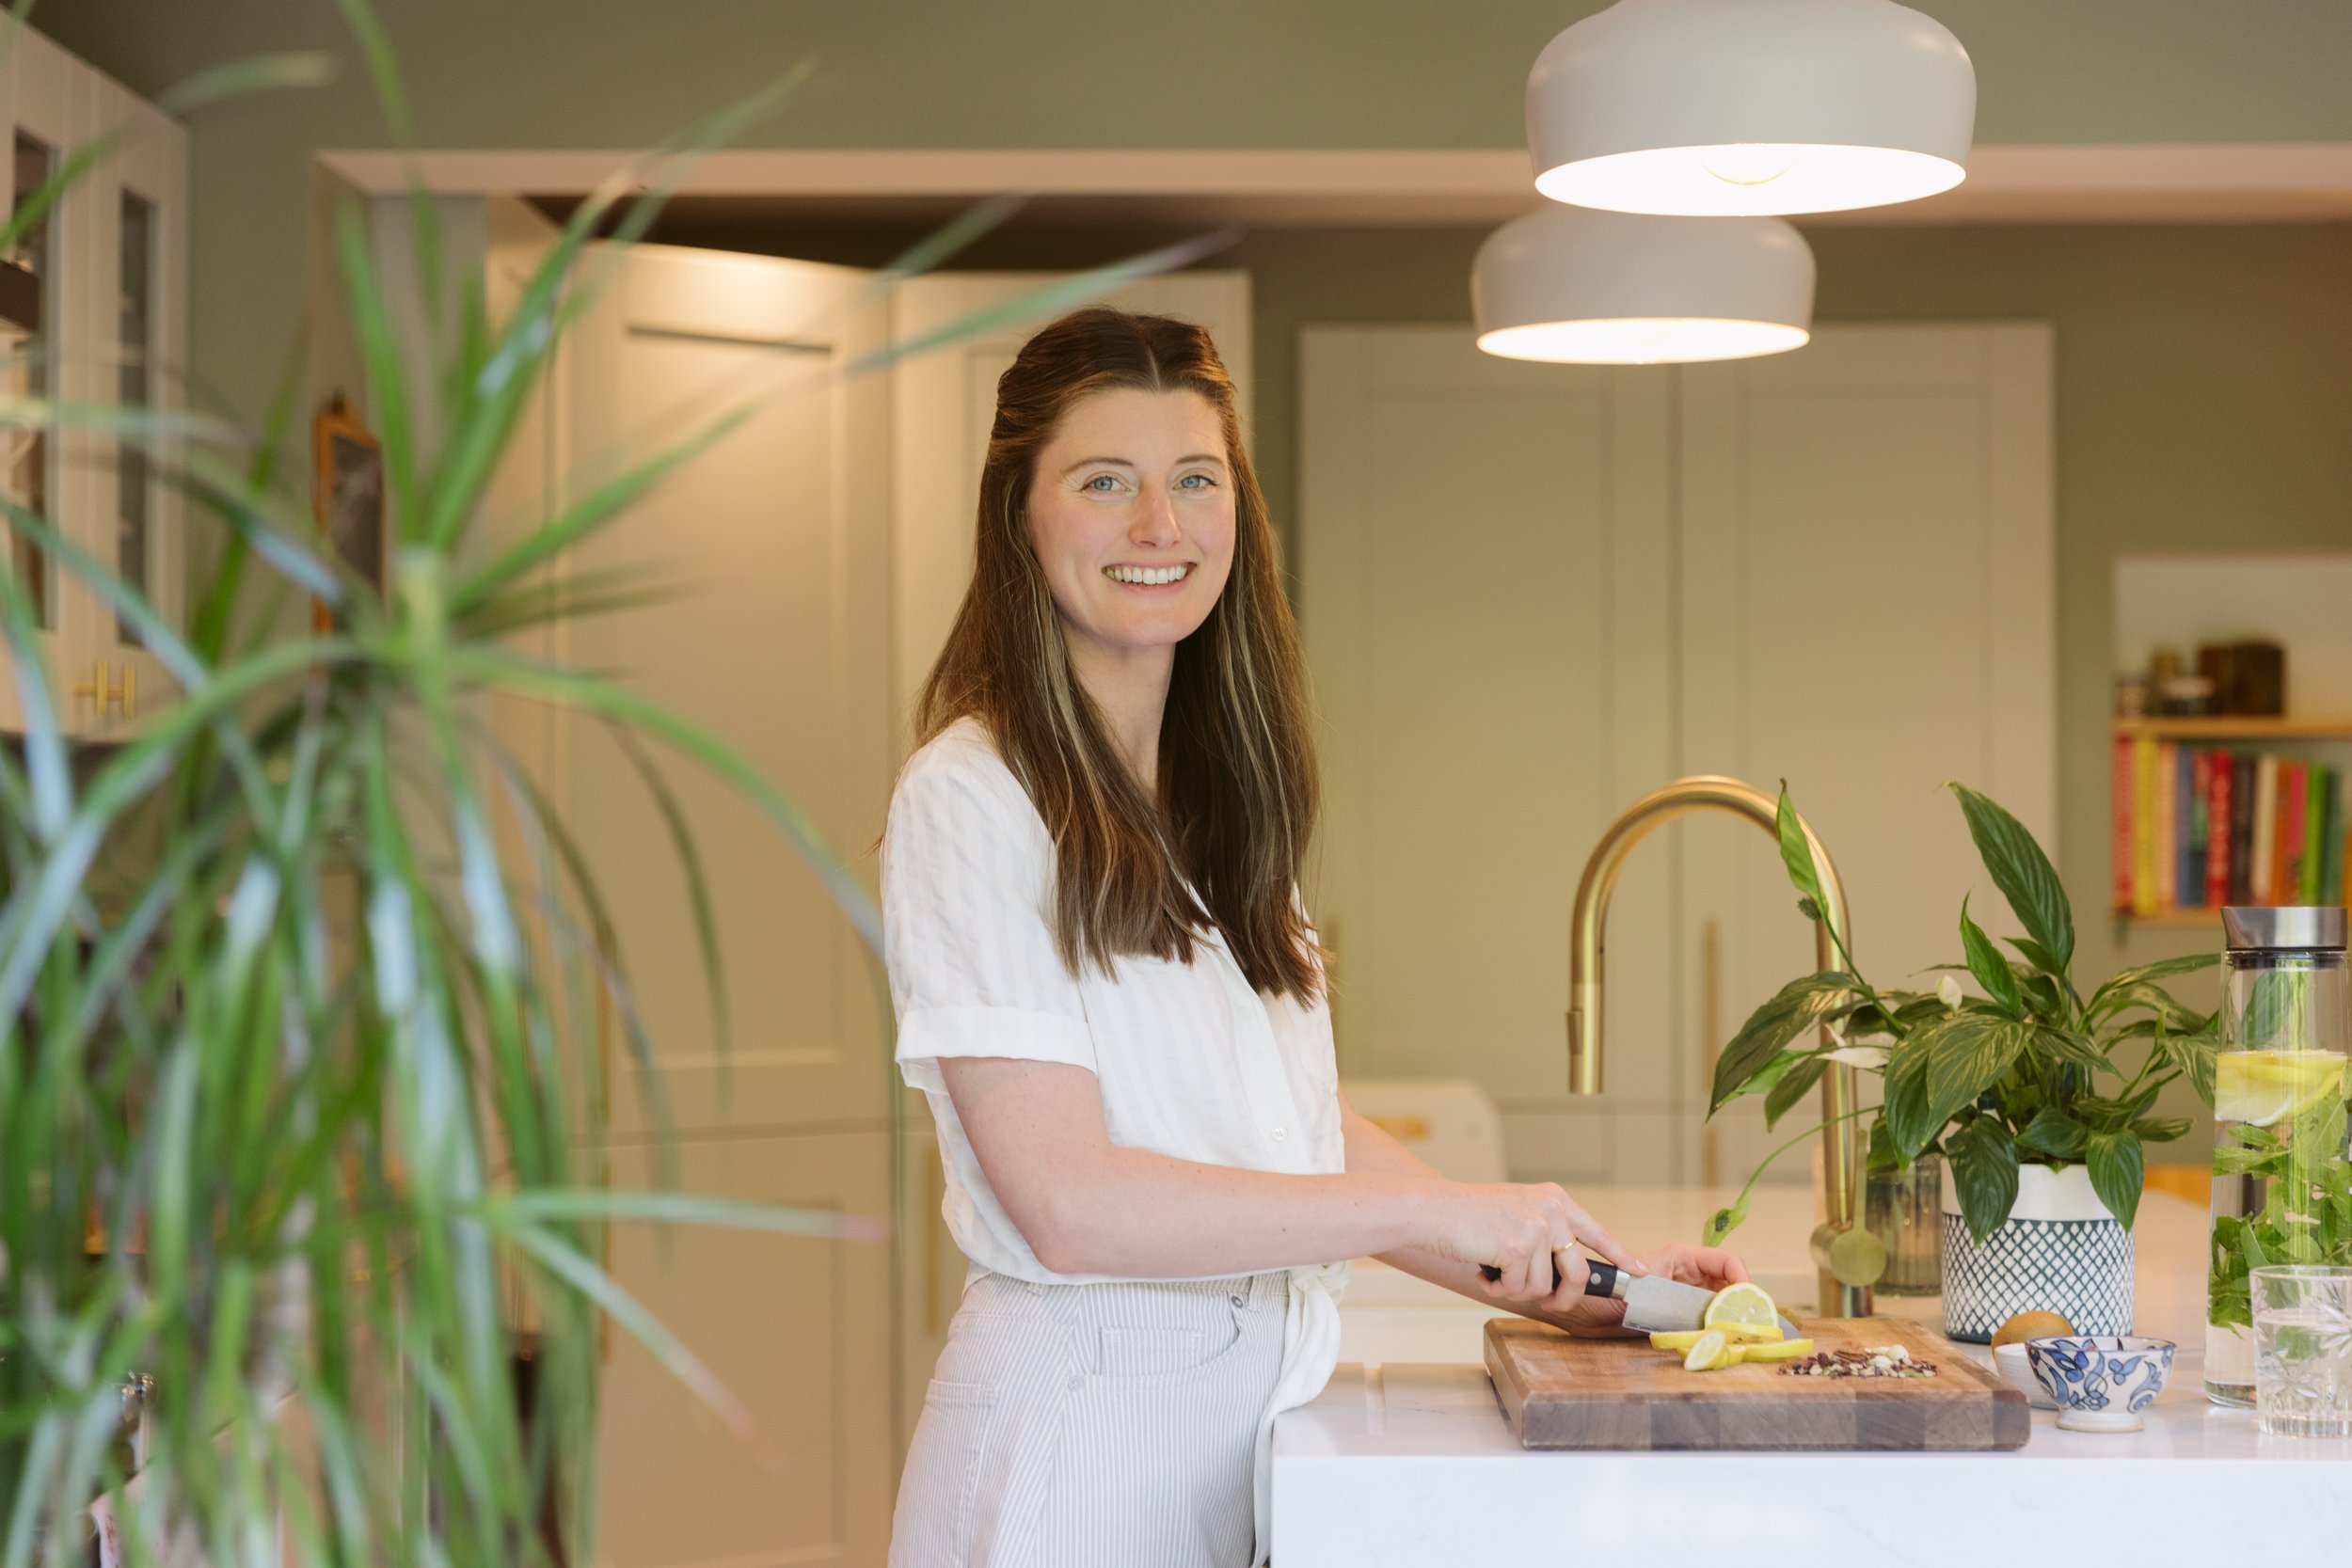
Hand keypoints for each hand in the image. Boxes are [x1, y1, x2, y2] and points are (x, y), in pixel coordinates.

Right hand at [1424, 1181, 1638, 1305]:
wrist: (1429, 1211)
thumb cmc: (1465, 1216)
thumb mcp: (1515, 1212)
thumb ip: (1544, 1232)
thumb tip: (1565, 1272)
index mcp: (1553, 1199)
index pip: (1596, 1232)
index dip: (1620, 1256)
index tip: (1639, 1272)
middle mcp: (1551, 1209)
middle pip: (1578, 1273)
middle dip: (1563, 1298)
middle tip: (1544, 1303)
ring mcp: (1536, 1227)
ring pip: (1544, 1287)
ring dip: (1517, 1289)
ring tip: (1495, 1272)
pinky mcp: (1518, 1247)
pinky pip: (1520, 1289)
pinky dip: (1499, 1288)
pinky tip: (1484, 1271)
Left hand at [1531, 1242, 1751, 1337]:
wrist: (1573, 1307)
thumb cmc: (1596, 1292)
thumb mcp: (1633, 1295)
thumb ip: (1662, 1302)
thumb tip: (1695, 1315)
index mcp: (1678, 1258)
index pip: (1726, 1261)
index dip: (1743, 1281)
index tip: (1750, 1306)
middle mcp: (1686, 1276)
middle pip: (1731, 1285)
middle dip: (1745, 1306)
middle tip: (1751, 1331)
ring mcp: (1684, 1297)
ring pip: (1723, 1306)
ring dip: (1733, 1321)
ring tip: (1738, 1341)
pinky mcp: (1678, 1318)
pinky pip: (1707, 1323)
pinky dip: (1717, 1334)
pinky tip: (1718, 1346)